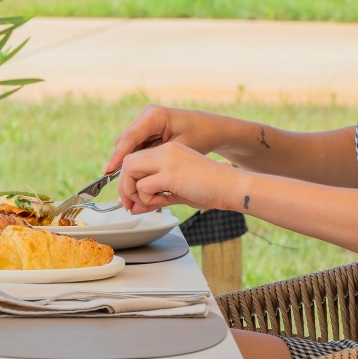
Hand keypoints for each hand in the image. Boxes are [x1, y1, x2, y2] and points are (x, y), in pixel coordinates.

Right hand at [104, 105, 218, 175]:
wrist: (212, 128)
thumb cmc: (201, 137)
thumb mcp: (178, 151)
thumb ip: (155, 161)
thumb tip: (137, 180)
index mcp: (154, 116)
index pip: (129, 138)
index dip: (117, 156)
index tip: (107, 171)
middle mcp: (146, 116)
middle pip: (124, 142)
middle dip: (120, 164)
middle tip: (121, 185)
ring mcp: (146, 122)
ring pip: (128, 145)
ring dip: (127, 164)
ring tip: (128, 185)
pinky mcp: (147, 129)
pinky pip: (136, 146)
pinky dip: (135, 161)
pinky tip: (137, 176)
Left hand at [117, 141, 245, 214]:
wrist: (233, 187)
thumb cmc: (211, 190)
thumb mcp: (178, 193)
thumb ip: (155, 198)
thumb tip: (135, 208)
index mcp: (168, 150)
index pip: (135, 158)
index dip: (128, 179)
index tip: (130, 198)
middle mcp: (165, 151)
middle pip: (128, 162)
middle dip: (124, 185)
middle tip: (129, 204)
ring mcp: (167, 160)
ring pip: (130, 169)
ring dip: (132, 190)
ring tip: (145, 203)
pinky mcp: (170, 173)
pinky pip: (143, 185)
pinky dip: (145, 197)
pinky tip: (159, 203)